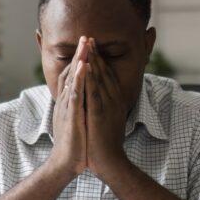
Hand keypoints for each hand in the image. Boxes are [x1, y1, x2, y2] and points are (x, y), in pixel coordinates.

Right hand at [47, 36, 88, 177]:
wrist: (66, 163)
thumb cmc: (74, 144)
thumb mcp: (75, 121)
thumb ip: (77, 108)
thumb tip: (82, 99)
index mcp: (68, 101)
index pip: (72, 76)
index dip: (78, 60)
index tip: (86, 46)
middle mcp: (65, 101)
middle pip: (71, 72)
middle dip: (78, 54)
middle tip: (85, 36)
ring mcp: (67, 107)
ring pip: (72, 79)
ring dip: (78, 60)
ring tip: (85, 43)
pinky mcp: (71, 116)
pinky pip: (76, 94)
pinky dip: (79, 78)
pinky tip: (84, 66)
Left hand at [85, 38, 129, 179]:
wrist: (109, 162)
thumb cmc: (105, 142)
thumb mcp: (107, 119)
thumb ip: (104, 105)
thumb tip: (98, 98)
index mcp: (113, 100)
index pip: (106, 74)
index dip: (99, 58)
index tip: (92, 45)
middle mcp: (112, 99)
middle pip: (103, 72)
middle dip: (95, 54)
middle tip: (88, 37)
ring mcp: (106, 106)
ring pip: (99, 78)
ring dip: (93, 60)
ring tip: (87, 44)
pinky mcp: (98, 113)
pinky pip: (93, 91)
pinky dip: (90, 77)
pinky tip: (85, 65)